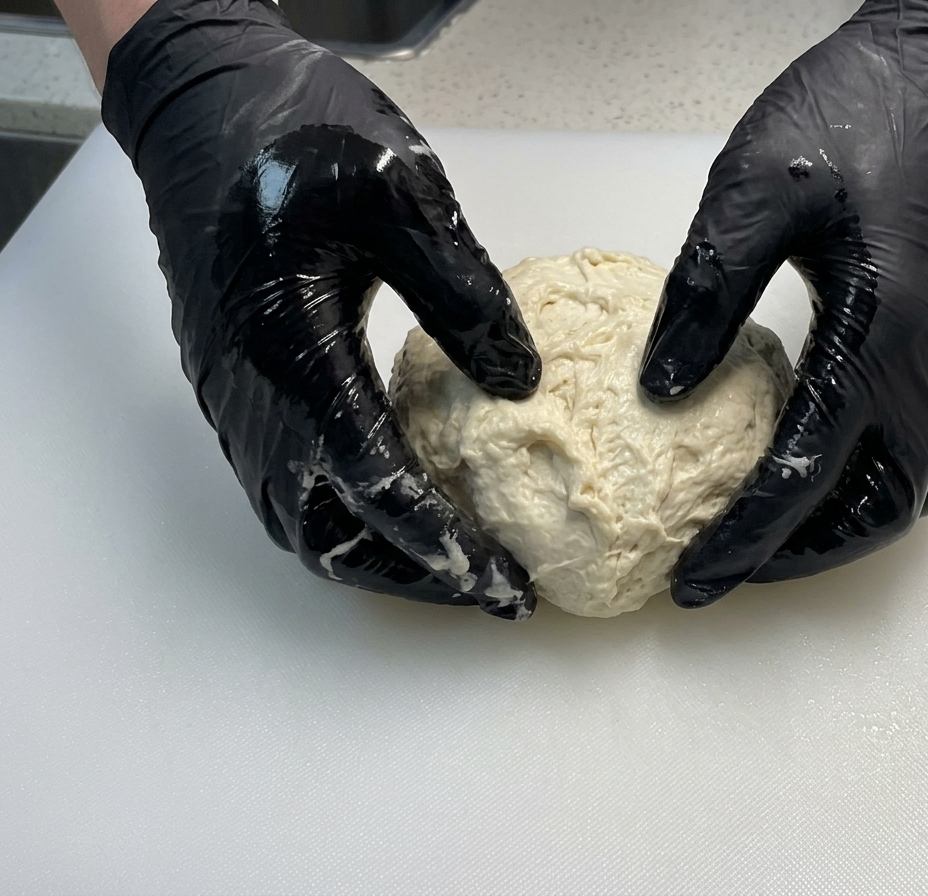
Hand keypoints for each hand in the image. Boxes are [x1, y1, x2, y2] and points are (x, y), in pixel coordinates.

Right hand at [102, 0, 541, 618]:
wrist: (202, 100)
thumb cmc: (301, 134)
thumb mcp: (399, 194)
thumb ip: (462, 293)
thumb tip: (523, 385)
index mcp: (295, 350)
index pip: (371, 482)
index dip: (440, 545)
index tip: (504, 584)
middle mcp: (255, 394)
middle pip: (327, 530)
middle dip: (410, 574)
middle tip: (488, 590)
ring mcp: (235, 394)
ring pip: (297, 518)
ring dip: (374, 554)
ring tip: (452, 564)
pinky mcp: (234, 383)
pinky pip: (283, 483)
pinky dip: (343, 517)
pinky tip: (398, 503)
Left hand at [640, 0, 927, 606]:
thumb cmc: (863, 106)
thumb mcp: (757, 188)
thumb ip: (707, 295)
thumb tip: (662, 389)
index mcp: (884, 335)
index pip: (805, 474)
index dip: (745, 540)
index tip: (690, 579)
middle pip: (878, 507)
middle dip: (802, 555)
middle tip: (727, 570)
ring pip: (911, 484)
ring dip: (841, 525)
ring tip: (770, 537)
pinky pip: (926, 443)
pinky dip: (871, 479)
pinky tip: (820, 464)